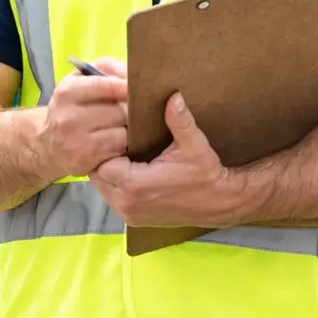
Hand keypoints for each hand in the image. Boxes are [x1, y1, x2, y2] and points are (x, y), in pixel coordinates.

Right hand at [37, 57, 127, 179]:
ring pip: (122, 132)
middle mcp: (68, 117)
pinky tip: (118, 142)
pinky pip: (119, 150)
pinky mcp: (85, 161)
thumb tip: (131, 72)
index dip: (127, 86)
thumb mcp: (79, 81)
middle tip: (137, 110)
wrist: (47, 144)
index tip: (141, 87)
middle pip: (119, 111)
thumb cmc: (71, 107)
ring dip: (130, 130)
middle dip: (130, 110)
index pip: (106, 85)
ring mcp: (76, 141)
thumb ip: (105, 69)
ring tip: (127, 126)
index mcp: (67, 92)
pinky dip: (123, 146)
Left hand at [89, 91, 236, 228]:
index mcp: (136, 185)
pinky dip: (114, 186)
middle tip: (118, 143)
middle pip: (98, 175)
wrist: (220, 203)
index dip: (107, 147)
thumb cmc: (207, 173)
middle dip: (105, 158)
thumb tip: (174, 96)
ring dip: (108, 173)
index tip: (119, 135)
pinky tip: (128, 171)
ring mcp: (130, 215)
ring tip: (123, 155)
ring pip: (102, 188)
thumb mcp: (194, 145)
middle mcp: (128, 203)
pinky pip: (112, 199)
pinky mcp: (134, 221)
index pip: (102, 162)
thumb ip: (180, 120)